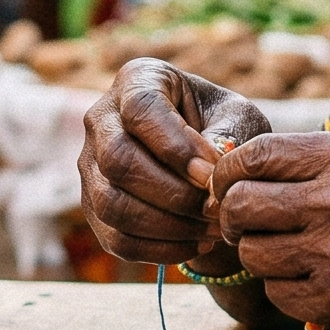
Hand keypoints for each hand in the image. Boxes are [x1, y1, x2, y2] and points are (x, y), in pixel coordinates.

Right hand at [78, 58, 271, 264]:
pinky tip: (197, 244)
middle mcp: (101, 119)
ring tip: (211, 230)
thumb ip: (227, 137)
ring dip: (167, 226)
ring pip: (111, 204)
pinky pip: (116, 238)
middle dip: (172, 193)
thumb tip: (206, 175)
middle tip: (216, 209)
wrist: (208, 159)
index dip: (175, 147)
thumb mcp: (238, 119)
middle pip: (118, 160)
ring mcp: (90, 165)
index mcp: (138, 79)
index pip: (141, 110)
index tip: (212, 176)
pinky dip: (160, 250)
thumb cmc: (224, 127)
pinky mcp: (94, 207)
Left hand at [210, 131, 329, 329]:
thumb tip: (252, 168)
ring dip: (262, 252)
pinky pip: (277, 294)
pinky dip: (286, 288)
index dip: (228, 170)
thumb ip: (324, 161)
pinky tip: (316, 280)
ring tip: (291, 251)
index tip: (229, 181)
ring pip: (252, 254)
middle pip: (240, 205)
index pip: (254, 155)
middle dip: (234, 213)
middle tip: (248, 220)